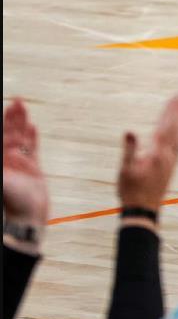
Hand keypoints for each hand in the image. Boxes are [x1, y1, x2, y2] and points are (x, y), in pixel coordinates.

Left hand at [3, 99, 49, 233]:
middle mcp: (7, 160)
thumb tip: (1, 148)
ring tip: (23, 107)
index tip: (4, 107)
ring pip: (21, 137)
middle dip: (12, 117)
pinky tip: (33, 127)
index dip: (2, 122)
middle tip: (17, 100)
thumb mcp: (1, 178)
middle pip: (9, 133)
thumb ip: (1, 162)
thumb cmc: (10, 202)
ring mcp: (20, 163)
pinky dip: (33, 137)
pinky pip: (33, 148)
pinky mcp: (33, 168)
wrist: (27, 218)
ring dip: (22, 122)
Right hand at [116, 95, 177, 213]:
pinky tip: (177, 134)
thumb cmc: (131, 191)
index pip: (166, 126)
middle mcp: (168, 155)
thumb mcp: (125, 170)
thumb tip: (129, 131)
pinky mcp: (170, 168)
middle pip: (174, 129)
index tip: (175, 97)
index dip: (170, 111)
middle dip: (176, 112)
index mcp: (158, 153)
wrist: (143, 212)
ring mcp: (171, 162)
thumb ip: (129, 149)